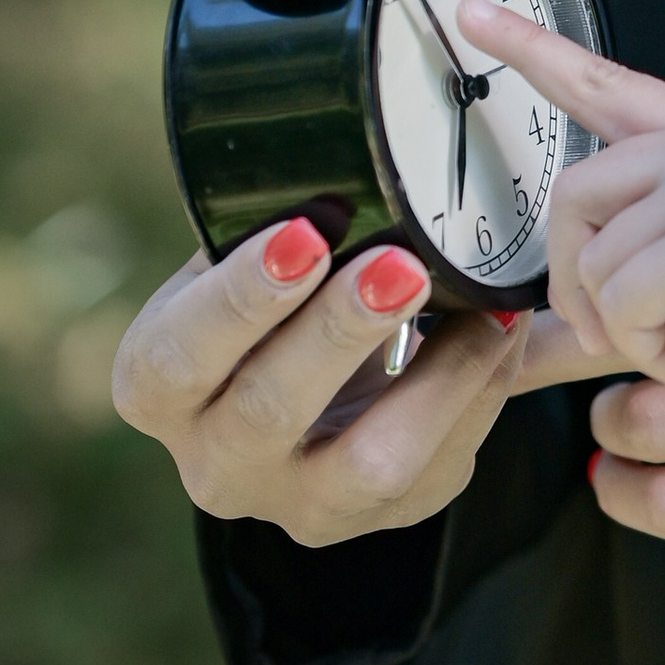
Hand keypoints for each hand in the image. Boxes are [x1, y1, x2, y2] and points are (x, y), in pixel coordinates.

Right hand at [112, 223, 528, 543]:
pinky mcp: (382, 518)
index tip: (304, 236)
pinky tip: (506, 329)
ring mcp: (299, 505)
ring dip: (433, 381)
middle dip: (339, 333)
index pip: (178, 354)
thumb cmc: (274, 300)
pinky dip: (483, 390)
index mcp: (158, 387)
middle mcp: (214, 464)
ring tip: (482, 308)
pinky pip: (441, 466)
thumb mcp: (246, 263)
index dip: (239, 300)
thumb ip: (277, 229)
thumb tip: (345, 147)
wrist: (311, 393)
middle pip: (267, 412)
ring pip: (369, 465)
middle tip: (402, 266)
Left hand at [458, 2, 664, 385]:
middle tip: (608, 327)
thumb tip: (531, 334)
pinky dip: (644, 346)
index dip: (533, 48)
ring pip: (593, 259)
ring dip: (621, 326)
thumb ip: (629, 272)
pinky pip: (621, 298)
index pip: (606, 82)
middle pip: (572, 196)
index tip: (476, 17)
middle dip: (571, 279)